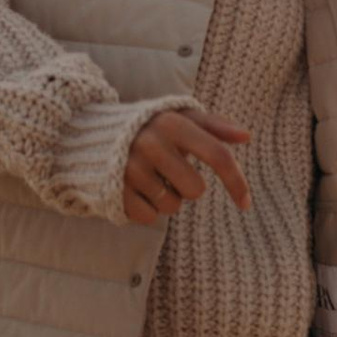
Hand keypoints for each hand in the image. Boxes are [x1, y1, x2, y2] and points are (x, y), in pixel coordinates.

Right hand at [122, 107, 251, 223]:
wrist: (90, 136)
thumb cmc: (148, 128)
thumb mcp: (178, 118)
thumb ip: (213, 126)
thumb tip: (246, 137)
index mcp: (172, 123)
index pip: (217, 155)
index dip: (236, 181)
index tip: (246, 204)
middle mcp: (151, 143)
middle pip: (196, 190)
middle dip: (187, 186)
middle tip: (169, 171)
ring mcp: (130, 168)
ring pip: (173, 206)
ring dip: (166, 198)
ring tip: (149, 178)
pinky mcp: (115, 190)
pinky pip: (150, 217)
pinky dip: (147, 209)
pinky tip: (135, 190)